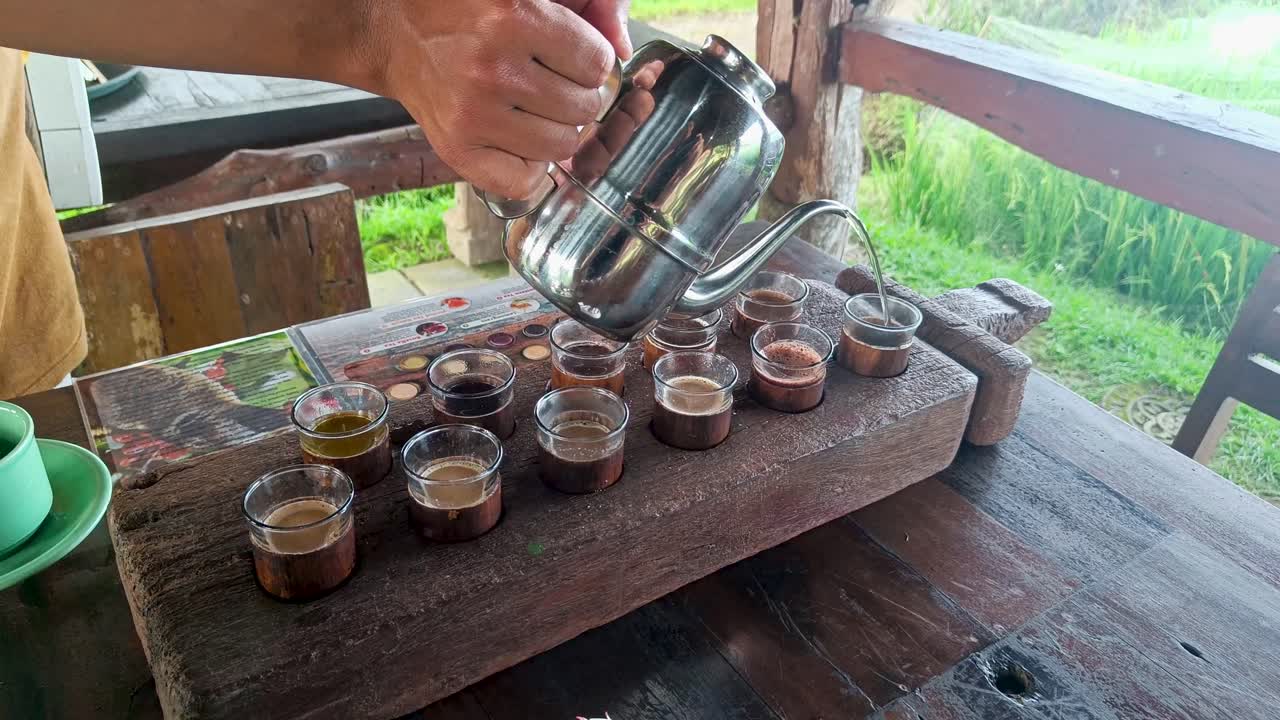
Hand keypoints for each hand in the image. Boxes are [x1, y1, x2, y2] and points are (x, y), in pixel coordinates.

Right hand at [379, 0, 618, 198]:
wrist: (398, 36)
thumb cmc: (468, 11)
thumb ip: (587, 8)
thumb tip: (621, 49)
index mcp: (514, 16)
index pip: (597, 63)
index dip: (592, 62)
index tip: (573, 58)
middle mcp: (493, 67)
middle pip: (584, 107)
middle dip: (577, 96)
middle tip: (551, 84)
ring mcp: (473, 114)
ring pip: (562, 146)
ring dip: (556, 130)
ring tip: (533, 110)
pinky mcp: (456, 149)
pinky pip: (524, 181)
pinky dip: (530, 167)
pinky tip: (519, 140)